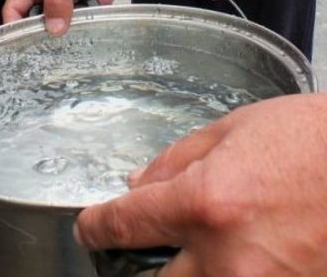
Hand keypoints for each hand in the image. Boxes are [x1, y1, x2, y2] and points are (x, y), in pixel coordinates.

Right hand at [3, 0, 133, 35]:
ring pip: (64, 27)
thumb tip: (53, 29)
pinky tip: (89, 35)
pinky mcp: (93, 4)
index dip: (14, 28)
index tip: (19, 46)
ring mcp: (71, 0)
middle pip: (39, 22)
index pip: (15, 10)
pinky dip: (88, 30)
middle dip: (43, 36)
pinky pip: (87, 23)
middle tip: (47, 52)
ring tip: (70, 47)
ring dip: (68, 35)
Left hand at [75, 93, 326, 275]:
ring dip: (180, 273)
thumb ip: (175, 162)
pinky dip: (219, 273)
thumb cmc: (313, 139)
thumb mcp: (234, 131)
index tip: (89, 228)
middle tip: (138, 246)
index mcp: (206, 204)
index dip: (95, 227)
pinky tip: (233, 254)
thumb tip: (136, 186)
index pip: (123, 225)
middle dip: (134, 264)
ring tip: (191, 247)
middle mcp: (229, 259)